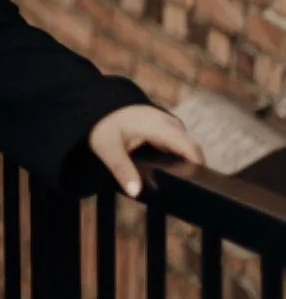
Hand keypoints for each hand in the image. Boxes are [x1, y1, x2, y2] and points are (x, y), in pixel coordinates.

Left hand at [87, 104, 205, 198]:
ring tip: (179, 190)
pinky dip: (174, 160)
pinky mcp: (164, 129)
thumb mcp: (107, 148)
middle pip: (191, 148)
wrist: (97, 104)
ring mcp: (167, 125)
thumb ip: (122, 170)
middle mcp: (167, 124)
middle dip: (193, 169)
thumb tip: (136, 192)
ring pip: (184, 147)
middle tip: (188, 194)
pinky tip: (163, 179)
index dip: (199, 165)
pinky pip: (176, 145)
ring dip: (183, 165)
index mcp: (158, 126)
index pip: (189, 146)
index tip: (201, 185)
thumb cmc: (103, 125)